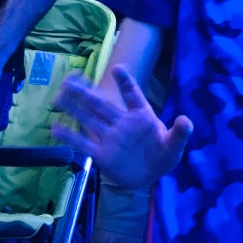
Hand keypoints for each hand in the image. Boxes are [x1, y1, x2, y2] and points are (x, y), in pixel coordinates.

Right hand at [52, 64, 192, 187]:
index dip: (126, 82)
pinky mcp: (102, 154)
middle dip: (86, 93)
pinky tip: (55, 128)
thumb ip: (180, 133)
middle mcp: (122, 123)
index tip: (118, 67)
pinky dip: (71, 136)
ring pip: (90, 119)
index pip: (133, 96)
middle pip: (102, 105)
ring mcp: (110, 137)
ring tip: (58, 96)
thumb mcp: (174, 145)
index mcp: (141, 116)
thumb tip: (186, 120)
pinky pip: (84, 143)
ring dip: (74, 108)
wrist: (150, 175)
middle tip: (70, 80)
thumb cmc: (162, 154)